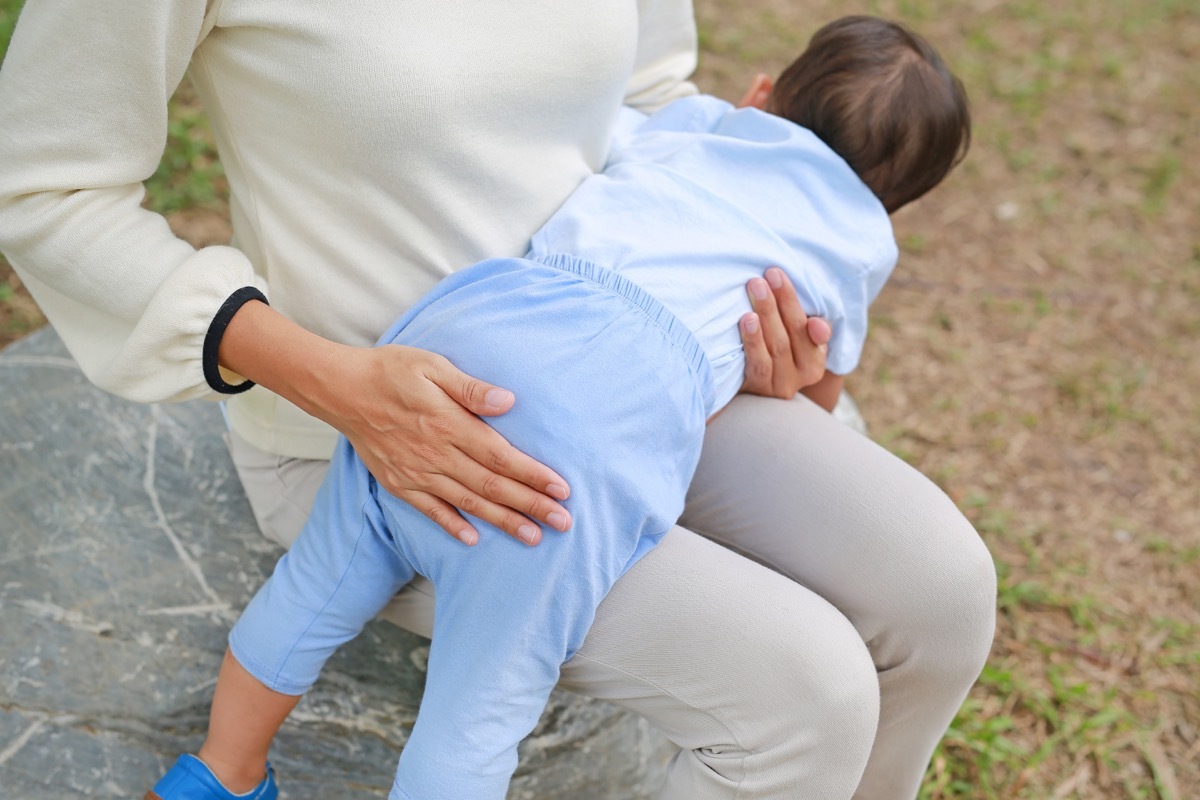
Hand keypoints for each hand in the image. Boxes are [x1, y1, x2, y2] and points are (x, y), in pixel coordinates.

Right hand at [326, 344, 573, 546]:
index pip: (501, 457)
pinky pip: (430, 511)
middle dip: (531, 505)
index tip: (562, 490)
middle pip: (492, 486)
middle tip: (563, 523)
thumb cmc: (391, 371)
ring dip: (502, 521)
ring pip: (468, 503)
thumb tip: (508, 402)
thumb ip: (471, 388)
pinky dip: (452, 526)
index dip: (534, 475)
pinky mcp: (399, 484)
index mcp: (449, 425)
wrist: (340, 390)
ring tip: (532, 537)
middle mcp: (436, 455)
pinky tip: (474, 539)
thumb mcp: (433, 366)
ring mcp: (417, 473)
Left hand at [739, 267, 830, 397]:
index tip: (778, 276)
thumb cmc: (774, 352)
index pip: (810, 328)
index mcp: (815, 362)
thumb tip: (817, 325)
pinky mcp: (756, 391)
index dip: (793, 302)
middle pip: (792, 334)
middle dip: (779, 300)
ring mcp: (778, 385)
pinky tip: (746, 320)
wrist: (748, 389)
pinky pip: (758, 365)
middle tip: (767, 274)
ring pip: (777, 347)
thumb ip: (811, 328)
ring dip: (767, 315)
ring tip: (756, 289)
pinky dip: (753, 341)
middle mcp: (801, 376)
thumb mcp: (796, 341)